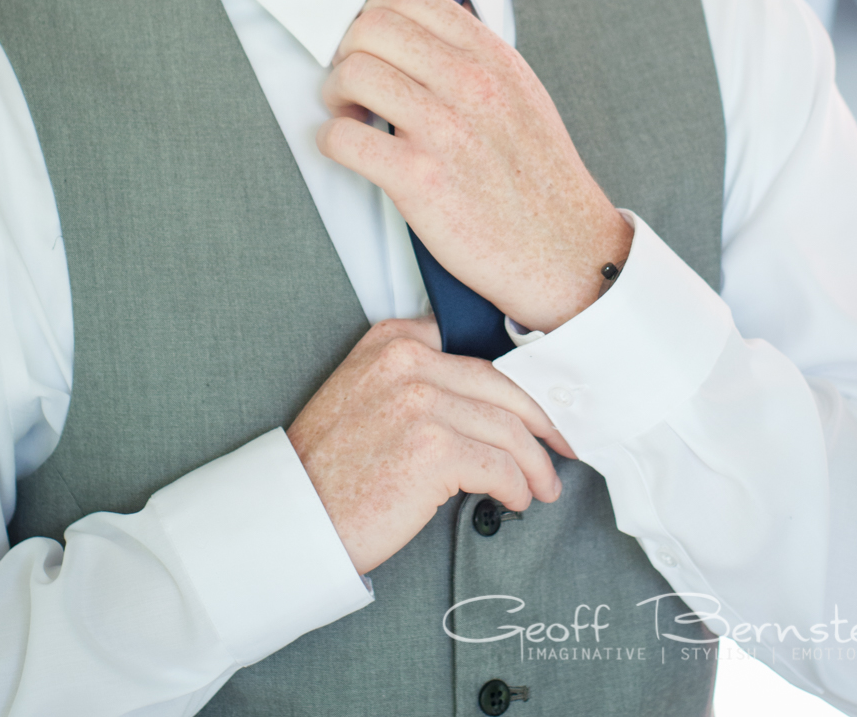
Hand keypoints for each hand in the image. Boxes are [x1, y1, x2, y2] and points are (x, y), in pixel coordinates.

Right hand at [286, 317, 571, 573]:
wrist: (295, 515)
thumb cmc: (330, 465)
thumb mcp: (363, 390)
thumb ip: (415, 376)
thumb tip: (485, 402)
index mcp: (392, 341)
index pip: (477, 354)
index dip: (518, 385)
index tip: (539, 408)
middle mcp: (408, 362)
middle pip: (502, 388)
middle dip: (542, 421)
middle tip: (561, 444)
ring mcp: (422, 403)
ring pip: (507, 429)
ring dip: (535, 463)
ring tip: (542, 485)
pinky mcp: (434, 450)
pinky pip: (499, 467)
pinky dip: (516, 487)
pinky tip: (516, 500)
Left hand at [317, 0, 632, 331]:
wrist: (566, 251)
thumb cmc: (538, 177)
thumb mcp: (521, 94)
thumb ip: (475, 59)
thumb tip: (418, 36)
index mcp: (493, 57)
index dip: (373, 15)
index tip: (370, 46)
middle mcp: (471, 84)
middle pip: (371, 28)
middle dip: (347, 53)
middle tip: (353, 86)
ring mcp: (446, 131)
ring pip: (353, 74)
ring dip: (335, 96)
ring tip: (350, 117)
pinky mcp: (421, 181)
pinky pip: (344, 139)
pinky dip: (332, 142)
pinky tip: (348, 151)